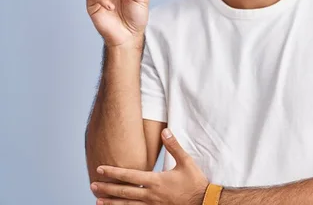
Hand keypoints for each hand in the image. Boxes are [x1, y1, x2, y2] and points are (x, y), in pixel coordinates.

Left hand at [91, 129, 208, 204]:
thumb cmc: (195, 181)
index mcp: (156, 181)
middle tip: (92, 185)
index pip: (129, 176)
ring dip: (111, 203)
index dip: (114, 172)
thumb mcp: (186, 161)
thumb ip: (174, 146)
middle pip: (123, 192)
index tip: (100, 169)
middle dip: (107, 188)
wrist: (203, 202)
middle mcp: (150, 195)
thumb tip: (165, 131)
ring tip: (98, 201)